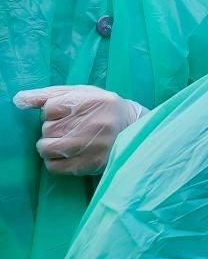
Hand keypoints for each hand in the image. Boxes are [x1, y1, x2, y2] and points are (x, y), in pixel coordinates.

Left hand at [14, 85, 147, 175]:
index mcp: (91, 101)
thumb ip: (50, 94)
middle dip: (53, 128)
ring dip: (50, 145)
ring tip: (64, 142)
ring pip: (46, 147)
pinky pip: (53, 166)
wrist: (137, 131)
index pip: (49, 108)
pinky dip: (54, 161)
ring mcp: (90, 146)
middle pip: (47, 128)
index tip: (68, 114)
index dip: (54, 111)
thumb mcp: (83, 93)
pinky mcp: (89, 165)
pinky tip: (66, 155)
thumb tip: (19, 100)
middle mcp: (92, 123)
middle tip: (70, 128)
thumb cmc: (105, 109)